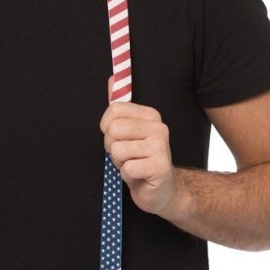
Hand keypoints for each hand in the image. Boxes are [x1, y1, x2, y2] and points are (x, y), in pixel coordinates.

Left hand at [99, 76, 179, 219]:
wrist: (163, 190)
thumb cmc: (141, 159)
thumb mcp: (129, 131)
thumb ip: (120, 107)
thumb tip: (112, 79)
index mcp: (150, 115)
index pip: (113, 110)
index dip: (107, 128)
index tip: (117, 137)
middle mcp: (158, 127)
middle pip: (113, 130)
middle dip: (112, 147)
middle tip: (125, 155)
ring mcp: (161, 147)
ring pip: (118, 151)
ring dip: (120, 163)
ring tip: (133, 165)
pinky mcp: (159, 167)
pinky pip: (127, 169)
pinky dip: (127, 176)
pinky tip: (138, 176)